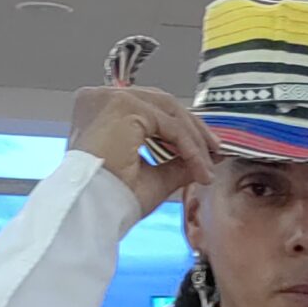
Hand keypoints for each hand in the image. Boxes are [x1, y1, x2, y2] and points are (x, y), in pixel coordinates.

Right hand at [65, 84, 215, 214]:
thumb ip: (176, 163)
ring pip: (169, 111)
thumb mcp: (152, 177)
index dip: (180, 129)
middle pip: (161, 104)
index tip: (205, 151)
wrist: (92, 210)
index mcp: (99, 109)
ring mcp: (111, 97)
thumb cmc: (110, 199)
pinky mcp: (124, 106)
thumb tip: (203, 160)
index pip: (148, 110)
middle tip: (215, 153)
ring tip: (209, 164)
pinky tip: (200, 168)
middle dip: (193, 130)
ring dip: (194, 139)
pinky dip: (190, 147)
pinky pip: (170, 125)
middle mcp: (101, 97)